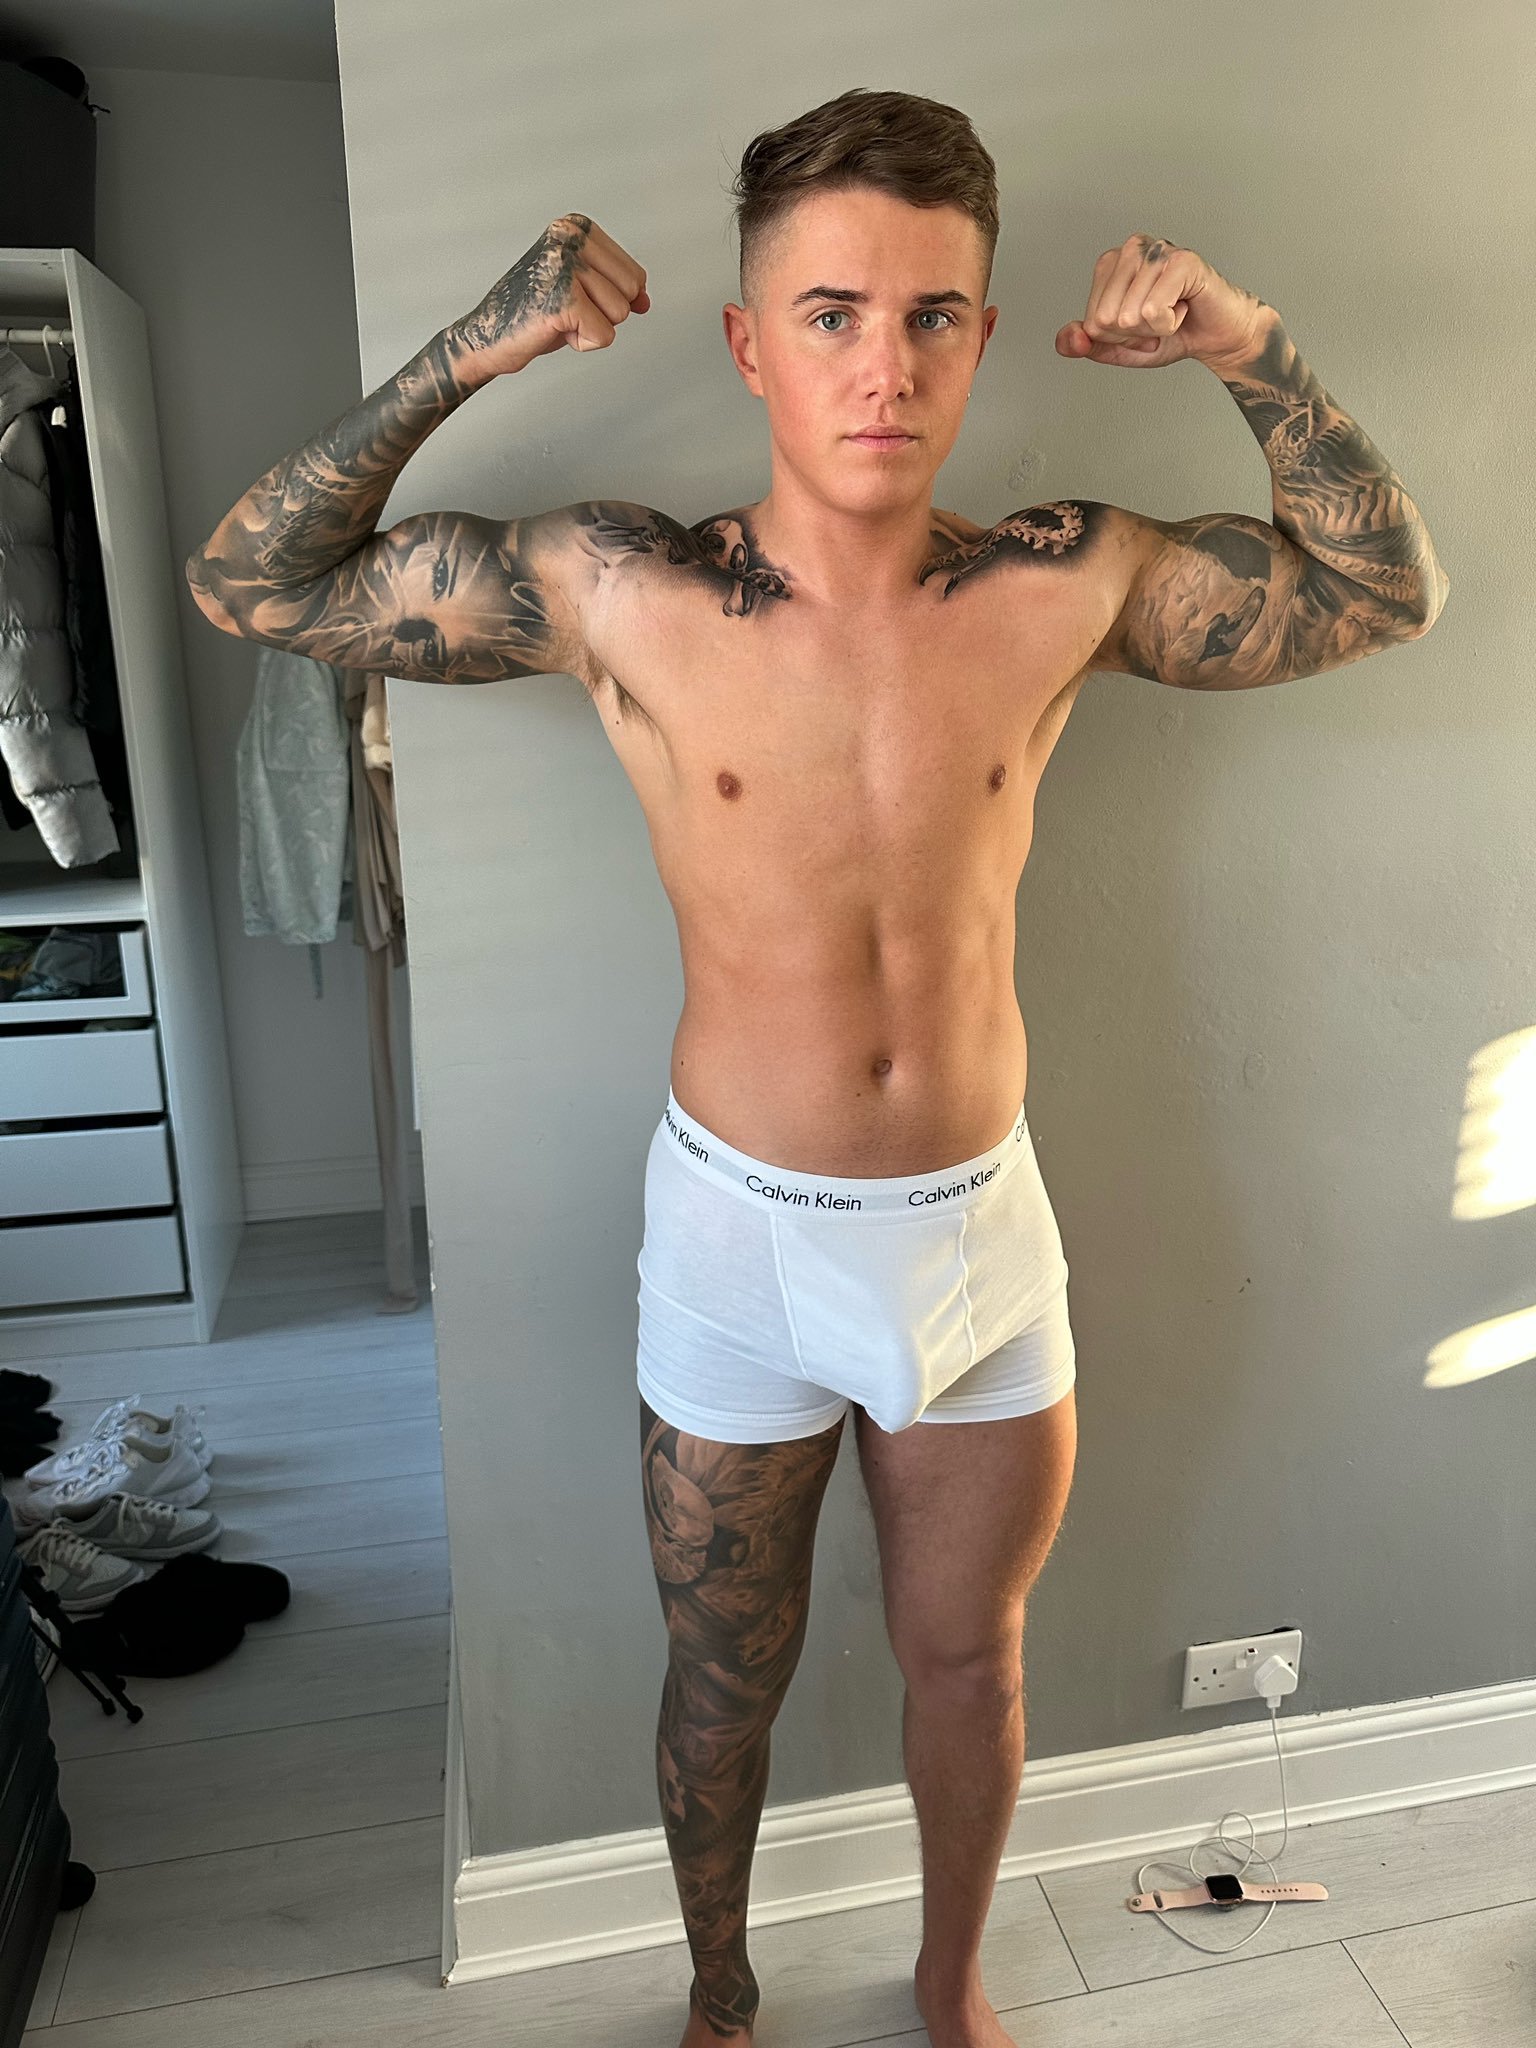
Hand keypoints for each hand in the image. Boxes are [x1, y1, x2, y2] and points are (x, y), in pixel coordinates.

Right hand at [444, 214, 649, 379]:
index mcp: (576, 226)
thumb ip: (618, 288)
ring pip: (620, 314)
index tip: (573, 296)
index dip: (610, 298)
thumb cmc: (535, 310)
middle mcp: (569, 237)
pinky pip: (604, 335)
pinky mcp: (562, 299)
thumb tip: (645, 302)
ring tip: (558, 317)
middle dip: (604, 312)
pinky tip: (554, 329)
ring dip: (591, 327)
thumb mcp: (583, 290)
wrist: (490, 335)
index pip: (634, 274)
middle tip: (565, 309)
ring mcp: (564, 265)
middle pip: (631, 291)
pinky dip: (582, 343)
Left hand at [1055, 233, 1269, 370]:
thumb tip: (1067, 340)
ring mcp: (1156, 251)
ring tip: (1172, 311)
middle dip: (1135, 333)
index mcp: (1110, 266)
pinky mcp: (1181, 260)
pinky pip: (1154, 311)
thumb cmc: (1172, 334)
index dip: (1119, 336)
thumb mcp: (1121, 348)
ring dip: (1155, 328)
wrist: (1216, 336)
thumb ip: (1089, 345)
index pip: (1092, 321)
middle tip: (1159, 319)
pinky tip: (1183, 306)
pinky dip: (1170, 323)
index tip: (1142, 324)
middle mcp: (1130, 251)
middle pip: (1107, 319)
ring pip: (1130, 316)